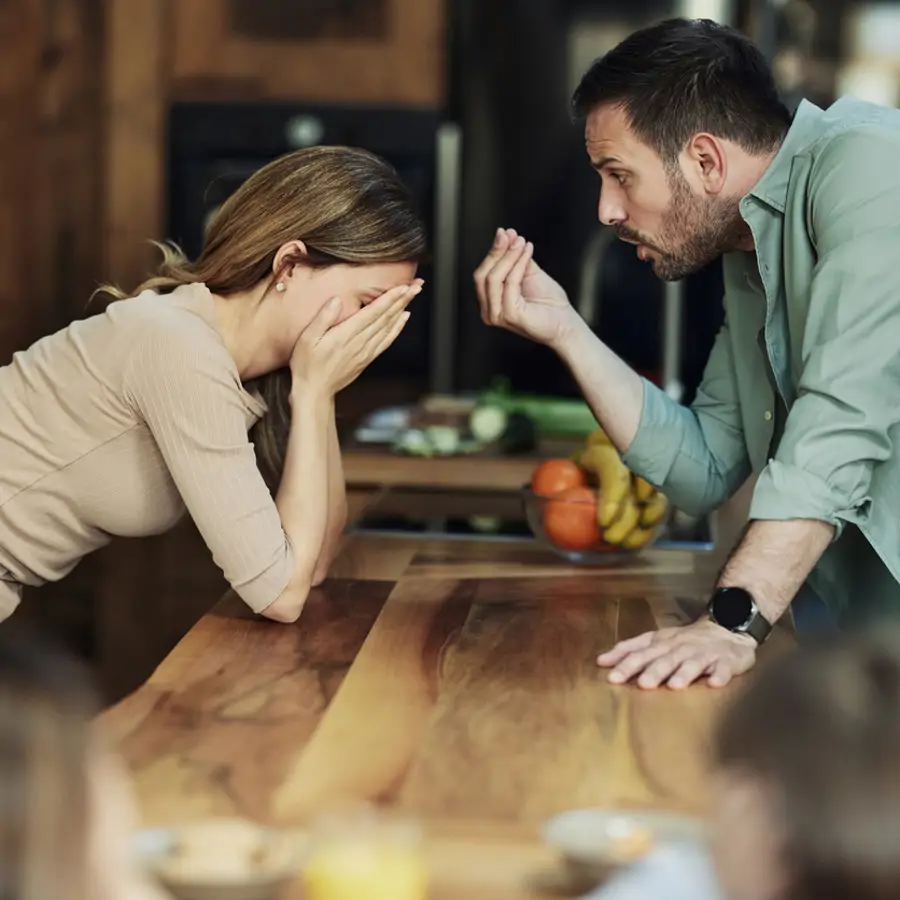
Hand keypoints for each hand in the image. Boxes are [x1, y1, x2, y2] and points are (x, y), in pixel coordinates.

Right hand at [290, 281, 420, 394]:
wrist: (315, 391)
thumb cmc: (306, 363)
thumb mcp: (307, 339)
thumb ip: (323, 318)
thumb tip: (336, 300)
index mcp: (346, 334)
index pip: (373, 312)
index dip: (389, 298)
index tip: (403, 286)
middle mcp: (360, 342)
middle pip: (386, 317)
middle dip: (402, 299)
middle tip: (417, 285)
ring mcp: (366, 351)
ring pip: (389, 327)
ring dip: (402, 309)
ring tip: (413, 295)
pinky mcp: (367, 358)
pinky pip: (387, 341)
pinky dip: (397, 328)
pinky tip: (404, 318)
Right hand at [474, 227, 578, 348]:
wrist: (566, 323)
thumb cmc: (549, 303)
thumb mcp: (528, 273)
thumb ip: (515, 258)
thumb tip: (507, 235)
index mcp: (490, 303)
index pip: (482, 274)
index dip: (492, 252)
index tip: (504, 232)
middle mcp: (489, 311)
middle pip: (482, 275)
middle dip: (496, 252)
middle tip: (510, 235)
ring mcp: (498, 315)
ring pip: (493, 278)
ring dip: (508, 256)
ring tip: (521, 243)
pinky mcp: (510, 315)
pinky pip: (510, 283)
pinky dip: (518, 264)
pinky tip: (528, 252)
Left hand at [597, 619, 757, 689]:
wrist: (726, 628)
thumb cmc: (684, 640)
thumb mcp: (655, 641)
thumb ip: (629, 650)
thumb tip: (601, 661)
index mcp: (661, 643)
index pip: (641, 652)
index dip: (627, 663)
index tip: (611, 676)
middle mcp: (680, 647)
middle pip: (665, 658)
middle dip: (653, 670)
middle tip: (642, 684)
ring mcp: (704, 653)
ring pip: (692, 663)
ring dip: (684, 673)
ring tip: (675, 685)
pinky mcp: (726, 661)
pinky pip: (723, 668)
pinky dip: (719, 675)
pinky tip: (714, 683)